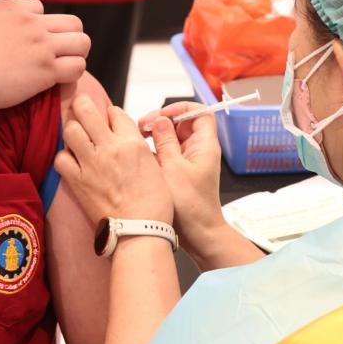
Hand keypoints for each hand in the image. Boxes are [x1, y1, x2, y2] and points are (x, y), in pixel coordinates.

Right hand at [0, 0, 89, 111]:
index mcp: (13, 8)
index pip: (39, 7)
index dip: (36, 21)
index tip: (26, 38)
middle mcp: (32, 24)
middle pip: (72, 22)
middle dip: (68, 35)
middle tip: (56, 50)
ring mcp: (43, 48)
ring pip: (82, 43)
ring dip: (76, 54)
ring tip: (64, 64)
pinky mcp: (47, 72)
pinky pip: (77, 68)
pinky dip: (73, 74)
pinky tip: (61, 80)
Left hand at [55, 94, 172, 226]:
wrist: (139, 231)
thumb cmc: (153, 204)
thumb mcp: (156, 166)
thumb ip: (139, 147)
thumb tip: (127, 137)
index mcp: (133, 143)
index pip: (115, 112)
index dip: (110, 113)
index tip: (108, 119)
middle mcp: (110, 148)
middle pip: (86, 110)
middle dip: (81, 104)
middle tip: (80, 107)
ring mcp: (91, 164)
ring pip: (70, 130)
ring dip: (71, 129)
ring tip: (75, 134)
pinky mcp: (78, 182)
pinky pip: (60, 159)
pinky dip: (63, 157)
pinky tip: (70, 161)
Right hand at [137, 103, 222, 244]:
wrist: (198, 234)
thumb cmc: (191, 206)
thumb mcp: (173, 169)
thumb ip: (165, 141)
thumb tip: (159, 120)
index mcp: (204, 145)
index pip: (200, 113)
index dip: (180, 109)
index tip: (161, 115)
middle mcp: (198, 150)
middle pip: (181, 124)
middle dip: (161, 121)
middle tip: (142, 127)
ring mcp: (188, 161)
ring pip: (172, 138)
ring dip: (155, 137)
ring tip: (137, 140)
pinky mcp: (179, 172)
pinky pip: (167, 153)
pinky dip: (154, 152)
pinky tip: (140, 156)